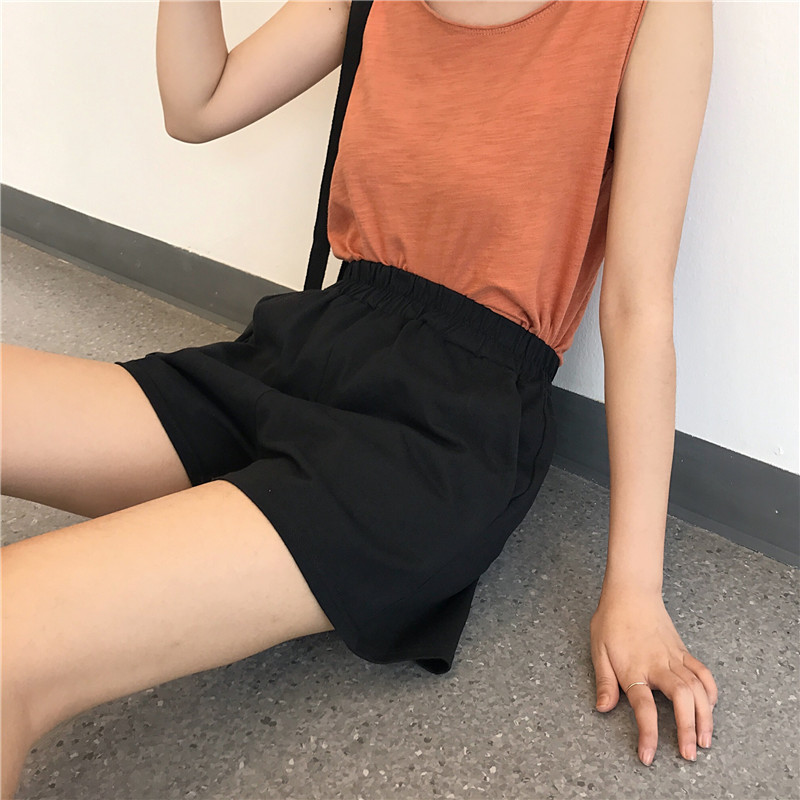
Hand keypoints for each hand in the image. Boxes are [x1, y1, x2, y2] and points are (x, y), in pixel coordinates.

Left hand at [590, 587, 718, 765]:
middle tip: (689, 754)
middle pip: (681, 700)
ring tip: (704, 740)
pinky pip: (703, 673)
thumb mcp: (598, 650)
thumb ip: (604, 681)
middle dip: (687, 729)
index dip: (647, 734)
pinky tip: (710, 706)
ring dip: (705, 716)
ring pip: (698, 689)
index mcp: (634, 668)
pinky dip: (711, 691)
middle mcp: (658, 665)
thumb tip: (603, 708)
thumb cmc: (611, 620)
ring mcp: (674, 657)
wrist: (631, 592)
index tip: (648, 756)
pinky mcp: (683, 651)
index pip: (644, 708)